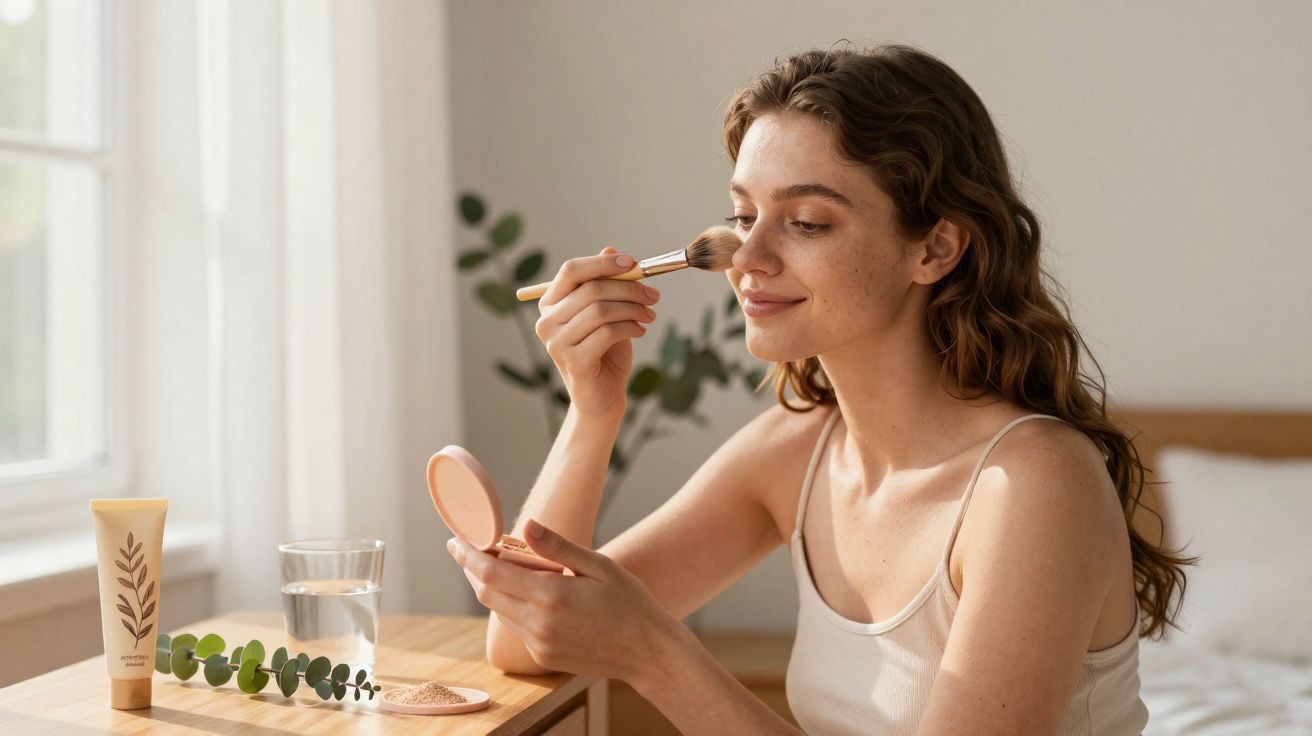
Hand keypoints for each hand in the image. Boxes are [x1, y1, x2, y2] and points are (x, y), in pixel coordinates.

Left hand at [446, 518, 681, 683]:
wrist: (647, 651)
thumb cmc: (629, 602)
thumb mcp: (598, 566)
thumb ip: (557, 547)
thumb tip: (525, 523)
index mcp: (550, 596)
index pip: (491, 573)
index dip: (468, 556)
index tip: (455, 541)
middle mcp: (538, 623)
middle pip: (486, 593)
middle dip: (472, 569)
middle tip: (467, 548)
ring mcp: (539, 644)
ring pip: (499, 611)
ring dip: (491, 588)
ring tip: (495, 565)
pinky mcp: (543, 657)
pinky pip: (516, 627)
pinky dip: (511, 606)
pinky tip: (523, 592)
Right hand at [535, 247, 659, 422]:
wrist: (602, 398)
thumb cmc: (604, 353)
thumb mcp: (607, 313)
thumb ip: (605, 284)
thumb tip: (611, 249)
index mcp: (550, 305)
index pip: (571, 271)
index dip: (603, 263)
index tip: (633, 263)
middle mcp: (546, 322)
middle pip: (590, 289)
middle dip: (629, 288)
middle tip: (653, 295)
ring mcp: (556, 344)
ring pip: (601, 310)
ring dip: (633, 308)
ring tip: (649, 315)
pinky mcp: (573, 362)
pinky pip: (607, 332)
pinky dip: (630, 327)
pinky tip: (641, 330)